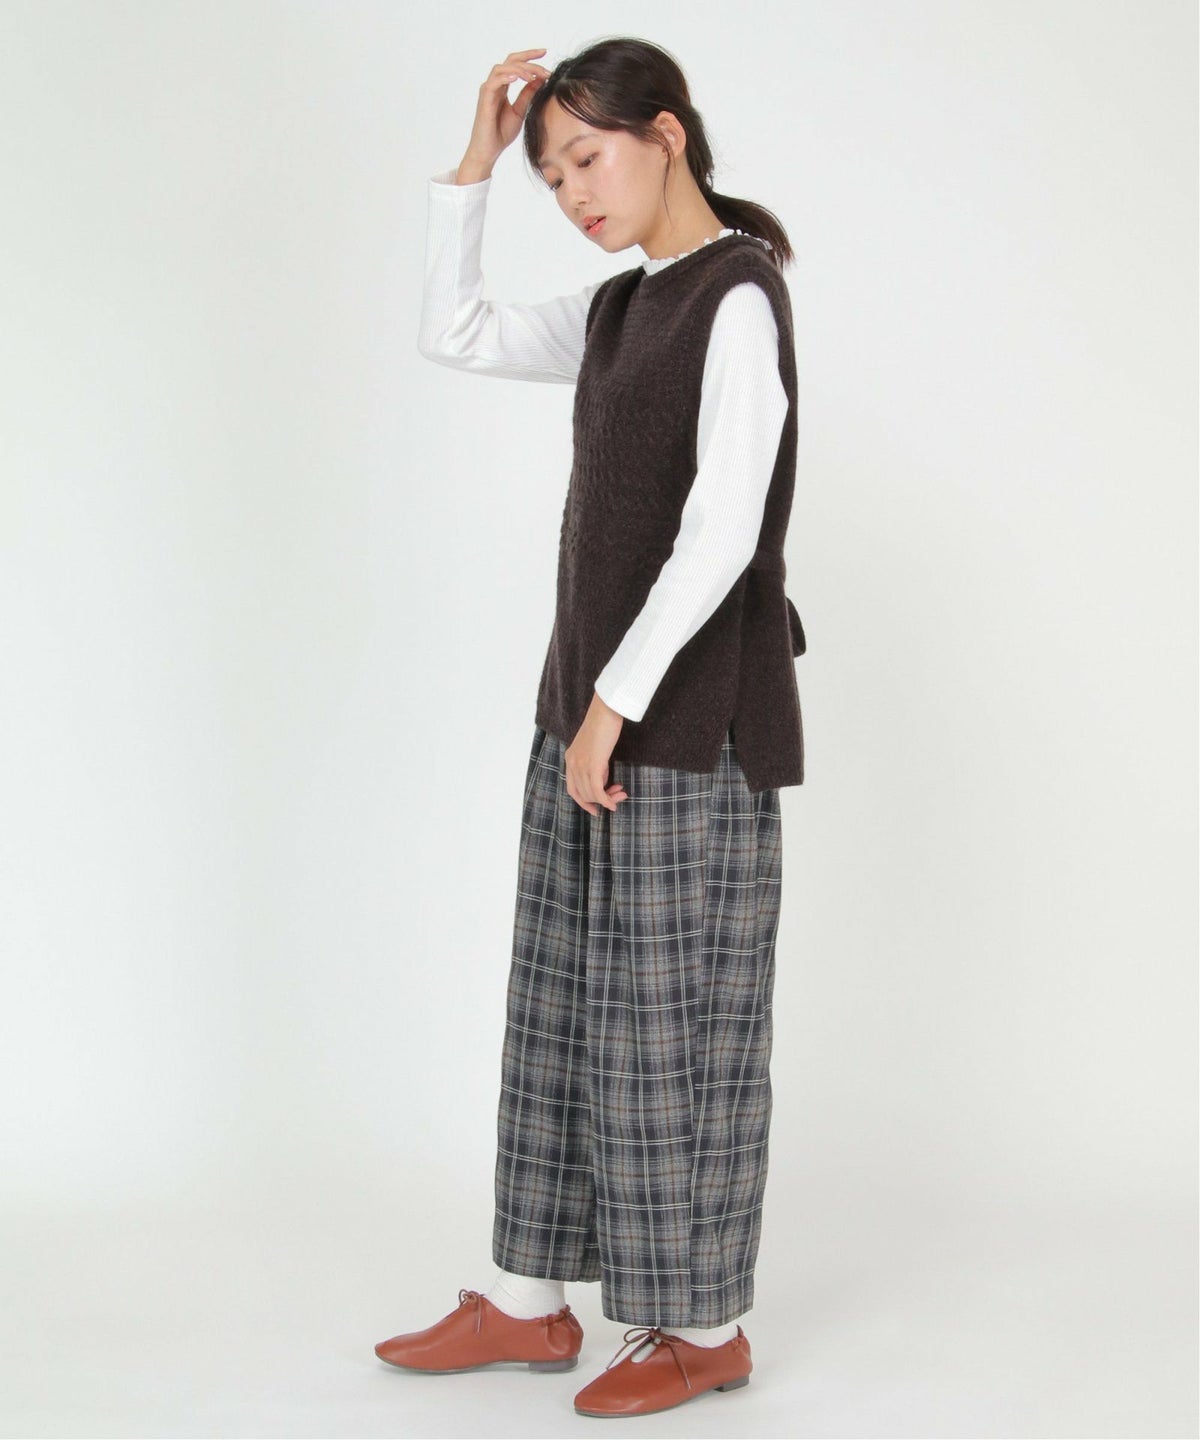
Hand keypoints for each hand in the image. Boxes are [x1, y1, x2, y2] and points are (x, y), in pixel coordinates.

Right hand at [460, 49, 551, 174]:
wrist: (489, 151)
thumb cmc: (501, 133)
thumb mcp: (520, 111)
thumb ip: (528, 95)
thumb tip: (540, 80)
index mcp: (503, 86)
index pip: (516, 64)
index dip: (530, 56)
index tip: (545, 52)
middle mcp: (494, 85)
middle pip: (510, 61)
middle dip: (528, 57)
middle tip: (545, 63)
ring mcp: (488, 90)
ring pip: (502, 68)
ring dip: (520, 69)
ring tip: (534, 75)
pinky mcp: (484, 99)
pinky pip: (494, 82)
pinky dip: (506, 77)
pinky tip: (518, 78)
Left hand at [565, 690, 629, 815]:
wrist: (606, 711)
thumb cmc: (604, 725)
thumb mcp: (595, 748)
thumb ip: (595, 763)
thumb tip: (603, 780)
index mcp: (570, 758)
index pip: (572, 789)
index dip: (583, 802)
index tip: (596, 809)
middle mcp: (572, 763)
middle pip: (583, 793)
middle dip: (601, 800)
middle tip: (617, 797)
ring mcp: (581, 764)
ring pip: (591, 793)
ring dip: (607, 798)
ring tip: (621, 794)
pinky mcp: (592, 764)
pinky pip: (597, 790)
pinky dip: (606, 800)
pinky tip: (614, 802)